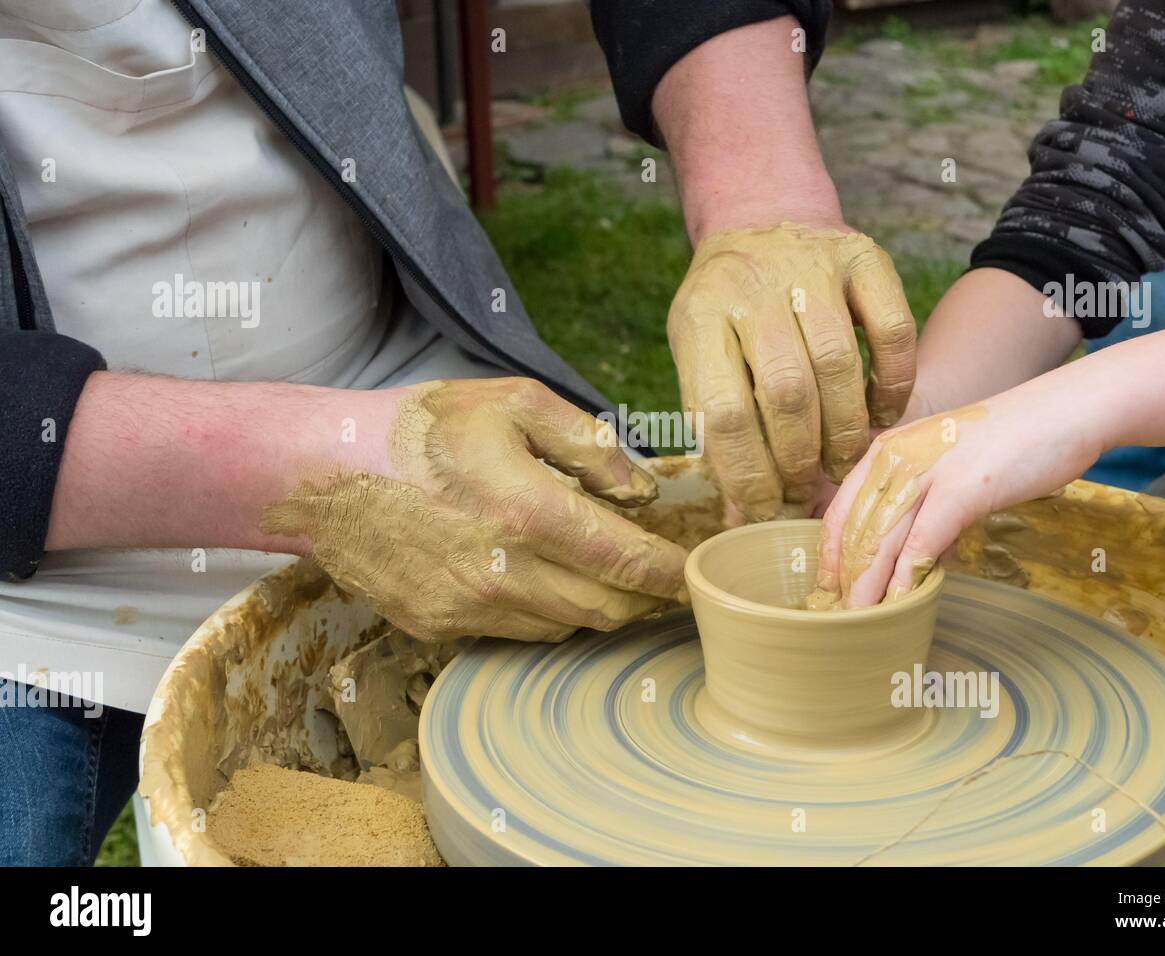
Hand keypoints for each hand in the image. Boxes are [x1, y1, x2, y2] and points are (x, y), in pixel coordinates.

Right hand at [262, 378, 687, 641]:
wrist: (324, 473)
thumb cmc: (422, 428)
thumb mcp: (513, 403)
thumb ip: (590, 445)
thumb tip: (642, 491)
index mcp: (527, 512)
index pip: (627, 563)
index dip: (672, 574)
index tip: (696, 573)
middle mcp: (502, 573)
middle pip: (606, 609)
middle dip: (645, 598)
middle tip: (663, 579)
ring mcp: (468, 608)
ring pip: (566, 626)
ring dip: (597, 606)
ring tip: (607, 573)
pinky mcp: (441, 626)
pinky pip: (518, 631)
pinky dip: (547, 612)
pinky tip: (544, 577)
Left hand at [669, 222, 917, 522]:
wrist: (762, 221)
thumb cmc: (727, 310)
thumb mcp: (700, 356)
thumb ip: (719, 428)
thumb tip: (746, 516)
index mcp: (700, 317)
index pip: (722, 412)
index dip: (746, 474)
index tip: (762, 512)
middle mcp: (753, 286)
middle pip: (784, 391)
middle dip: (798, 458)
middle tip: (806, 490)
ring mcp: (811, 265)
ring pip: (839, 364)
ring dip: (846, 430)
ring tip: (843, 465)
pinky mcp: (864, 257)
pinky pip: (892, 330)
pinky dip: (893, 383)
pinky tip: (883, 415)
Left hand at [817, 381, 1105, 606]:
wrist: (1064, 412)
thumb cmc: (1009, 442)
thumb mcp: (946, 467)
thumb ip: (923, 505)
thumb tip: (913, 556)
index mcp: (886, 451)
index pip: (840, 512)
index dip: (830, 556)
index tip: (827, 590)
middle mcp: (895, 458)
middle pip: (854, 532)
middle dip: (844, 581)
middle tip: (838, 618)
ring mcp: (926, 473)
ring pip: (880, 541)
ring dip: (867, 588)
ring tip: (858, 623)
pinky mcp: (960, 489)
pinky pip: (922, 543)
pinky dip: (907, 578)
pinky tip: (899, 604)